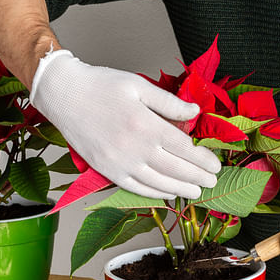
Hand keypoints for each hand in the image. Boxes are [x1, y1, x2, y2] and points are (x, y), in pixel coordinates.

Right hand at [30, 50, 220, 198]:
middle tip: (212, 181)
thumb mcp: (139, 85)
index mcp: (147, 125)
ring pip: (159, 183)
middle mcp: (135, 148)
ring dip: (180, 189)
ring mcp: (120, 162)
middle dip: (198, 177)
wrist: (64, 95)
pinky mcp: (107, 171)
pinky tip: (167, 194)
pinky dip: (155, 194)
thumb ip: (169, 102)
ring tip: (196, 192)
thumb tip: (195, 112)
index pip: (184, 148)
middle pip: (176, 169)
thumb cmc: (100, 86)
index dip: (203, 159)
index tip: (215, 165)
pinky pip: (136, 188)